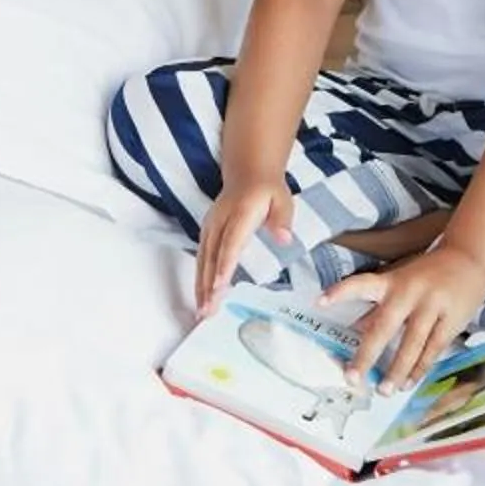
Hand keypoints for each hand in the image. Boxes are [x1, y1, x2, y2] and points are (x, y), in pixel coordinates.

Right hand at [195, 177, 290, 315]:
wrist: (247, 173)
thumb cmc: (267, 190)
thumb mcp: (282, 199)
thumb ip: (283, 219)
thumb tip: (285, 239)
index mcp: (240, 213)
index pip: (231, 241)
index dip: (225, 264)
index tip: (220, 285)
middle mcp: (220, 221)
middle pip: (212, 256)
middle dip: (209, 285)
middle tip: (208, 310)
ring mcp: (210, 227)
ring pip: (203, 260)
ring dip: (201, 287)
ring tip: (202, 312)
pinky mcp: (207, 234)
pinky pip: (201, 259)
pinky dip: (199, 280)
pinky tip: (201, 298)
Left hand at [330, 241, 484, 393]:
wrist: (469, 258)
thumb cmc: (428, 273)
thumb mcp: (401, 281)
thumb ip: (380, 305)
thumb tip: (355, 328)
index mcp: (392, 281)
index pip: (362, 284)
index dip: (341, 292)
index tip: (319, 301)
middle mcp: (408, 292)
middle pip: (385, 326)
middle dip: (367, 354)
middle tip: (352, 377)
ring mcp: (431, 305)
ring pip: (411, 344)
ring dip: (397, 370)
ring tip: (384, 390)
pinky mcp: (451, 319)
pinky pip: (432, 349)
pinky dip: (420, 368)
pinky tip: (409, 382)